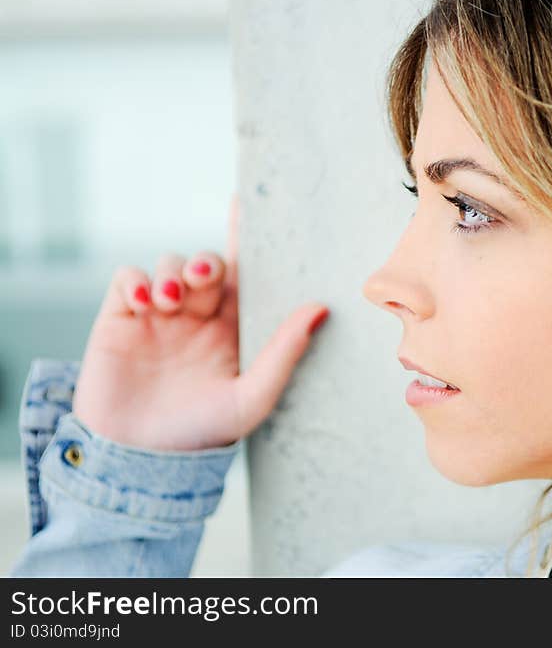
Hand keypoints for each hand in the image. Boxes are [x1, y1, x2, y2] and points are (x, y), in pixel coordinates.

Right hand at [71, 194, 329, 450]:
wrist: (138, 459)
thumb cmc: (202, 433)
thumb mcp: (251, 397)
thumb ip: (284, 353)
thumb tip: (320, 310)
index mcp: (232, 328)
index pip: (244, 276)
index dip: (246, 239)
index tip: (249, 204)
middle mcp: (197, 316)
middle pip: (207, 265)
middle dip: (208, 263)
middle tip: (205, 277)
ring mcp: (158, 315)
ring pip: (169, 264)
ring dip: (173, 272)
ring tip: (170, 301)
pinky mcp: (120, 317)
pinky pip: (128, 278)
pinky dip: (137, 281)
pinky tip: (145, 303)